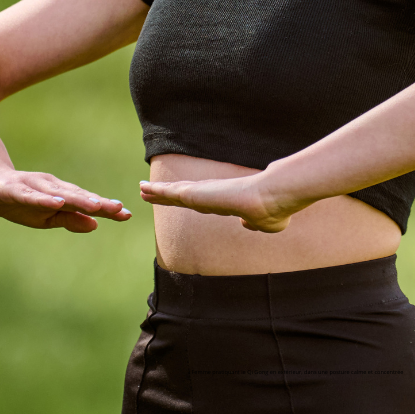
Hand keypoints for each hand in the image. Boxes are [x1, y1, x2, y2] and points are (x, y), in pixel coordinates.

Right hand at [0, 163, 131, 231]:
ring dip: (78, 199)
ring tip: (96, 206)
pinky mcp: (14, 188)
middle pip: (77, 196)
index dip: (105, 208)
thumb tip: (95, 225)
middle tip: (119, 209)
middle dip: (98, 203)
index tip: (127, 215)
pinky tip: (56, 202)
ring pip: (58, 194)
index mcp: (59, 196)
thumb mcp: (45, 217)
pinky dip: (44, 199)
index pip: (86, 203)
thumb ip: (69, 219)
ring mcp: (33, 186)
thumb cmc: (19, 201)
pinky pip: (30, 195)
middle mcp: (51, 187)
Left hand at [139, 172, 295, 232]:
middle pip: (183, 194)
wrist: (270, 200)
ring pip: (173, 192)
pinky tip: (144, 189)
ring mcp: (203, 193)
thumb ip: (252, 224)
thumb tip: (246, 225)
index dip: (189, 200)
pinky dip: (156, 190)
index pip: (201, 201)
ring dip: (157, 190)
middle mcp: (211, 194)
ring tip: (142, 188)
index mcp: (225, 202)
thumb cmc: (272, 211)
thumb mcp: (262, 224)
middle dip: (167, 193)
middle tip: (152, 191)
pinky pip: (170, 192)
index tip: (179, 198)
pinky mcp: (195, 194)